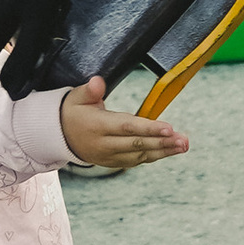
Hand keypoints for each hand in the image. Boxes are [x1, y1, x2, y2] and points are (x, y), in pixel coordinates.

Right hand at [58, 77, 188, 171]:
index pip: (126, 127)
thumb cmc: (72, 112)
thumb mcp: (76, 97)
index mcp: (97, 126)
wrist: (60, 137)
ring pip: (140, 155)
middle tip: (184, 140)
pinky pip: (137, 161)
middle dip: (162, 142)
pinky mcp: (113, 163)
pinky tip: (170, 150)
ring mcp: (109, 156)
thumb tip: (98, 82)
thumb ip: (89, 90)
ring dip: (163, 151)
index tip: (168, 127)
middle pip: (137, 144)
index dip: (148, 128)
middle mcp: (104, 144)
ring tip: (183, 145)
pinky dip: (154, 156)